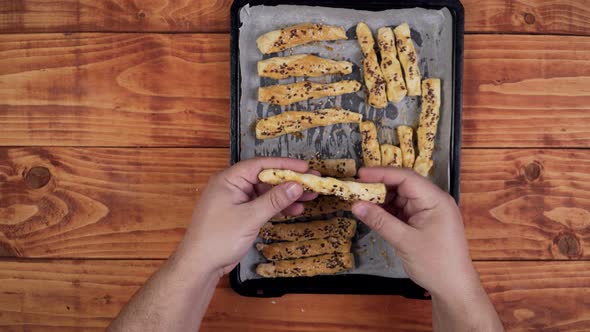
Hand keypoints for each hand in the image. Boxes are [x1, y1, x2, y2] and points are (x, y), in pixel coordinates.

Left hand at [176, 158, 316, 276]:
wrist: (200, 264)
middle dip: (289, 181)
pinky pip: (262, 205)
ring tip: (310, 197)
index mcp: (229, 179)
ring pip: (265, 192)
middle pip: (265, 177)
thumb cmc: (219, 238)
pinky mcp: (240, 214)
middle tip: (312, 181)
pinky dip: (277, 207)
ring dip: (286, 195)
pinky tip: (294, 210)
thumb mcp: (250, 217)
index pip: (260, 165)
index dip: (284, 165)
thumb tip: (296, 185)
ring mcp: (236, 200)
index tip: (305, 167)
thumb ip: (274, 200)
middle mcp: (232, 186)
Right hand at [351, 168, 479, 298]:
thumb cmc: (435, 264)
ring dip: (381, 200)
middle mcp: (432, 201)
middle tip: (355, 189)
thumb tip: (355, 205)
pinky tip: (372, 213)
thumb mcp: (404, 241)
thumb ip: (380, 221)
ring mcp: (427, 212)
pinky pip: (402, 210)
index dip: (382, 173)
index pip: (406, 178)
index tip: (359, 175)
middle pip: (402, 185)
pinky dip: (387, 212)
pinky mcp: (422, 222)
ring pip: (400, 198)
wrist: (454, 288)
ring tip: (360, 202)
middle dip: (379, 187)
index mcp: (435, 199)